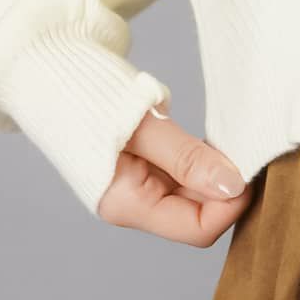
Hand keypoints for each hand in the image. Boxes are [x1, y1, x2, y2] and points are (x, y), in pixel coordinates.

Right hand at [95, 100, 254, 245]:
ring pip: (196, 194)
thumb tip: (233, 185)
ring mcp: (140, 184)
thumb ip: (186, 157)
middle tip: (247, 146)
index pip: (197, 228)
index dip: (230, 202)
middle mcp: (135, 203)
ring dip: (219, 173)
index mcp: (126, 204)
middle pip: (200, 214)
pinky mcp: (145, 164)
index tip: (248, 163)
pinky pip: (186, 175)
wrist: (52, 71)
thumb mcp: (142, 124)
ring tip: (231, 139)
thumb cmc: (89, 95)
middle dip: (229, 188)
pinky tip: (213, 139)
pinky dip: (205, 161)